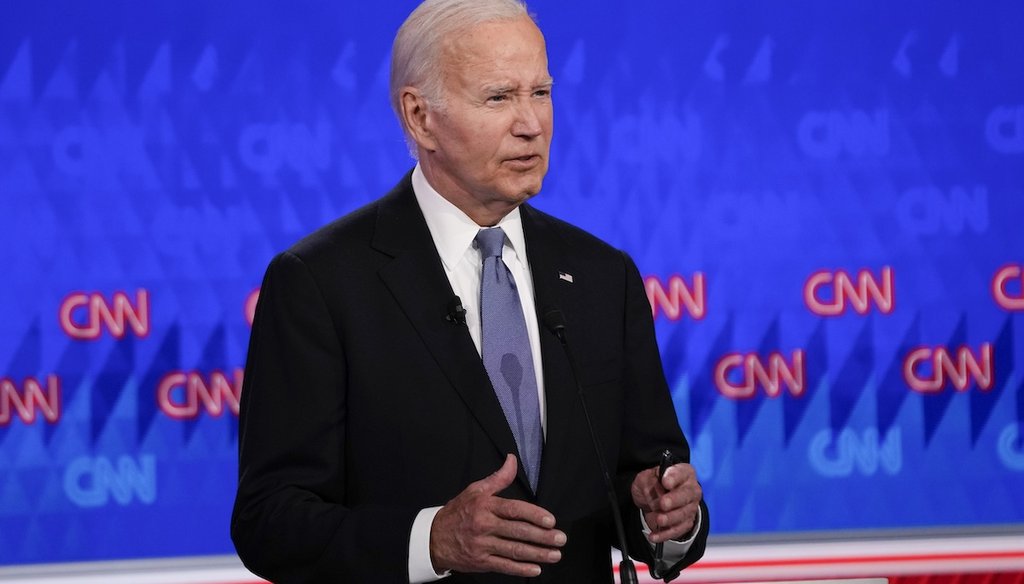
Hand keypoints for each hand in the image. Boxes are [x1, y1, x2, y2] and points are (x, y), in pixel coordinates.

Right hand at [429, 454, 566, 576]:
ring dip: (537, 553)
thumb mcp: (475, 490)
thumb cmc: (458, 512)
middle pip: (518, 531)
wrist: (433, 538)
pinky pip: (504, 566)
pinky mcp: (481, 562)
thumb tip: (512, 460)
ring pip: (514, 550)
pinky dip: (521, 569)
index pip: (514, 510)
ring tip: (555, 554)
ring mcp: (482, 545)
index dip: (534, 515)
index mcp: (485, 506)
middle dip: (542, 537)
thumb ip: (498, 478)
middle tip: (560, 539)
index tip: (550, 520)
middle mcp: (484, 525)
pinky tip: (536, 569)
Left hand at [631, 462, 701, 543]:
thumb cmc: (652, 484)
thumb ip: (651, 481)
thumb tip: (659, 491)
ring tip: (659, 519)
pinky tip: (654, 535)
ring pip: (683, 514)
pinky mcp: (685, 523)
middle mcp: (690, 490)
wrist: (650, 499)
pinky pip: (677, 530)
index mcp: (684, 473)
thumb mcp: (646, 477)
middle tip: (663, 503)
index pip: (682, 473)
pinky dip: (665, 534)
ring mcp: (690, 508)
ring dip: (670, 518)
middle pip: (686, 495)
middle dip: (674, 500)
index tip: (665, 482)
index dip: (674, 477)